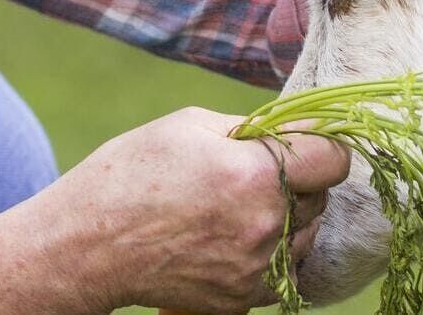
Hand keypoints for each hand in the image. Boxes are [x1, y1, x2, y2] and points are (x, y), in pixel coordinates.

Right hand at [45, 107, 347, 312]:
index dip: (320, 145)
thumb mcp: (189, 126)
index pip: (334, 158)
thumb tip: (296, 128)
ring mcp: (258, 266)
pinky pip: (286, 268)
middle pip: (320, 197)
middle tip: (249, 175)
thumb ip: (253, 128)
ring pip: (306, 234)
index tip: (302, 144)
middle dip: (297, 181)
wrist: (87, 246)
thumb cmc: (131, 175)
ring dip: (287, 218)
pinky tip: (232, 238)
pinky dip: (271, 253)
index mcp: (254, 173)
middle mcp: (265, 224)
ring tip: (234, 209)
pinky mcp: (246, 296)